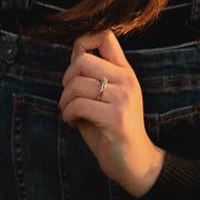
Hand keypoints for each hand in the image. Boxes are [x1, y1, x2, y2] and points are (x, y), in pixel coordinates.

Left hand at [60, 30, 164, 196]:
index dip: (82, 43)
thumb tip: (75, 53)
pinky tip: (73, 123)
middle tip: (69, 98)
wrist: (135, 163)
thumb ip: (91, 76)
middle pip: (83, 59)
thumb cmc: (112, 130)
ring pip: (76, 84)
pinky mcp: (116, 118)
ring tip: (70, 113)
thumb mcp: (103, 97)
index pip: (105, 36)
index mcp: (125, 72)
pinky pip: (79, 105)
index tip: (75, 68)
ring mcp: (123, 98)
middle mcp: (127, 81)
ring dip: (64, 101)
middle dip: (66, 79)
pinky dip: (68, 114)